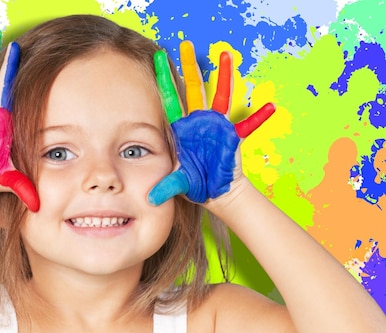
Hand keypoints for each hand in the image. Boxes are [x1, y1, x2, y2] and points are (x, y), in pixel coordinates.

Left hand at [148, 41, 275, 204]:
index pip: (169, 100)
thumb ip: (166, 187)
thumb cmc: (195, 185)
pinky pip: (248, 125)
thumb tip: (151, 199)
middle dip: (190, 68)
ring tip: (226, 55)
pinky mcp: (232, 136)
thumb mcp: (179, 184)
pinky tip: (270, 106)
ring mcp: (216, 126)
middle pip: (193, 90)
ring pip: (219, 95)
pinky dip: (259, 117)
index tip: (158, 59)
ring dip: (224, 76)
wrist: (215, 193)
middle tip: (187, 45)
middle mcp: (198, 123)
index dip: (164, 80)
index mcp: (181, 130)